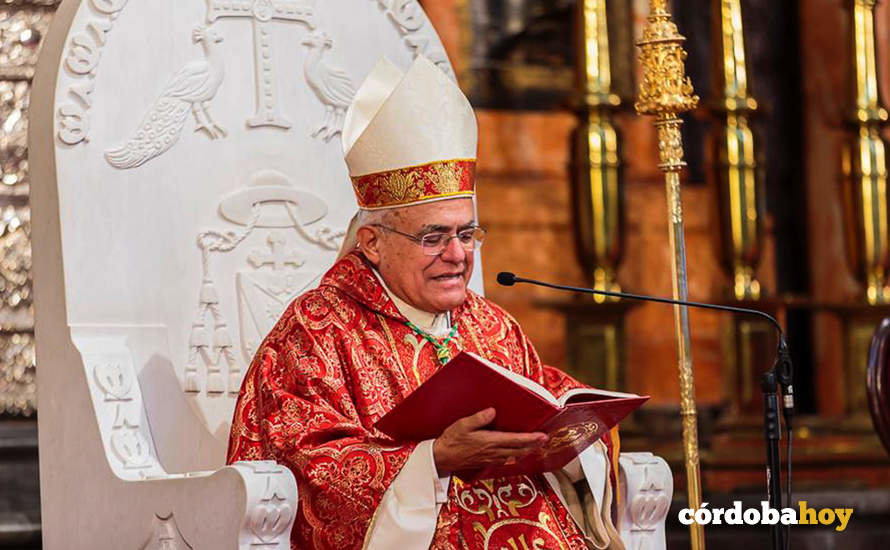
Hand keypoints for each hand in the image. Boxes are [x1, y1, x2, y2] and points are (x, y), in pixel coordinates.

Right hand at [432, 408, 547, 473]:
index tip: (543, 436)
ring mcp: (491, 459)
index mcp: (490, 441)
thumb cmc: (451, 440)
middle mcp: (493, 452)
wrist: (442, 458)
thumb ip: (479, 418)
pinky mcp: (486, 462)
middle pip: (519, 450)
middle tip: (544, 440)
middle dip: (533, 445)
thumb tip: (492, 411)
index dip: (531, 439)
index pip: (516, 440)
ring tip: (534, 445)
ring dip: (526, 451)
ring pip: (514, 456)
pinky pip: (505, 460)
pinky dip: (515, 455)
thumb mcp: (462, 425)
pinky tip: (516, 453)